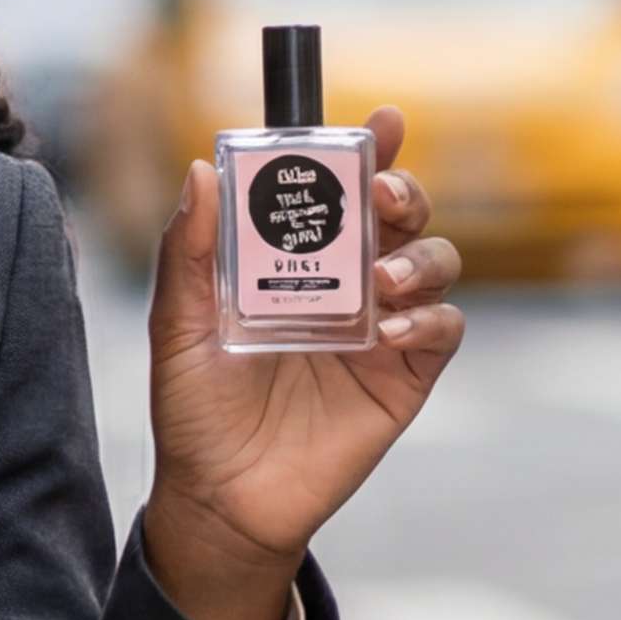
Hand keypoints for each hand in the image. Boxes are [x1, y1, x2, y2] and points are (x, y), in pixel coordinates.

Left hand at [142, 108, 464, 619]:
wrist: (220, 498)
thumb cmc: (194, 409)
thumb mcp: (176, 326)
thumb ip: (190, 253)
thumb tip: (200, 171)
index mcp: (295, 259)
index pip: (340, 190)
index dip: (368, 149)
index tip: (382, 121)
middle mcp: (346, 283)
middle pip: (400, 214)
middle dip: (403, 191)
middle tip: (381, 197)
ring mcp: (382, 328)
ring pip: (435, 262)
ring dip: (420, 255)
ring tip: (383, 279)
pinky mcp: (405, 376)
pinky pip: (443, 331)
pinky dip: (429, 319)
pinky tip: (389, 331)